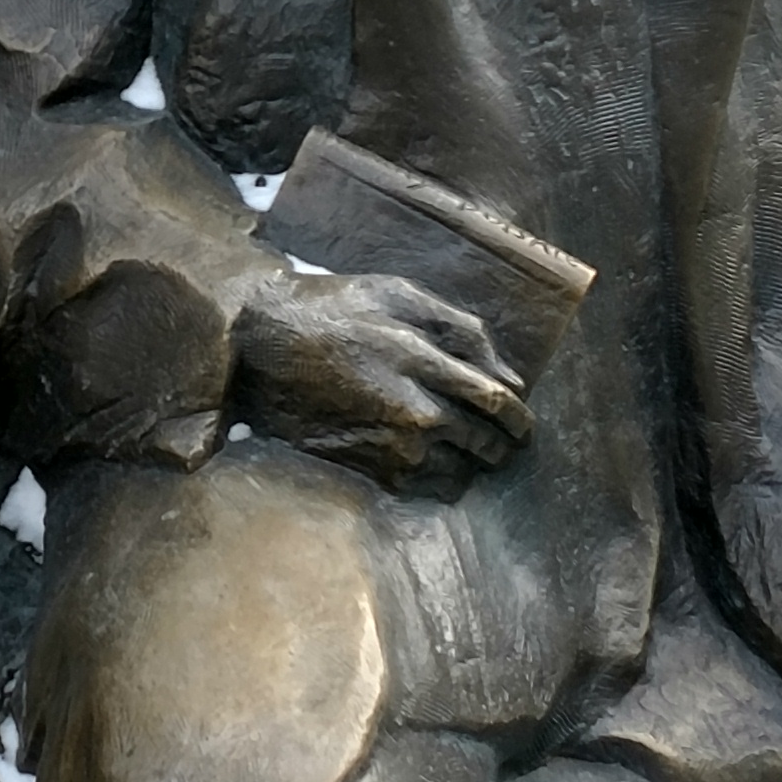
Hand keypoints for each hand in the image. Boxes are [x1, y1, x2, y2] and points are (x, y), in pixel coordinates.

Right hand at [233, 264, 533, 492]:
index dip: (519, 415)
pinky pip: (427, 488)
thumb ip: (457, 326)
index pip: (496, 398)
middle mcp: (414, 409)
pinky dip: (443, 480)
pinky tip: (434, 463)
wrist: (258, 346)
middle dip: (505, 441)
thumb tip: (508, 371)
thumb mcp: (396, 293)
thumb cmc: (330, 309)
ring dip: (474, 463)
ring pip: (462, 469)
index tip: (523, 421)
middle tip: (507, 439)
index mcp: (423, 359)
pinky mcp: (369, 467)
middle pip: (486, 439)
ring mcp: (392, 445)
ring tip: (471, 452)